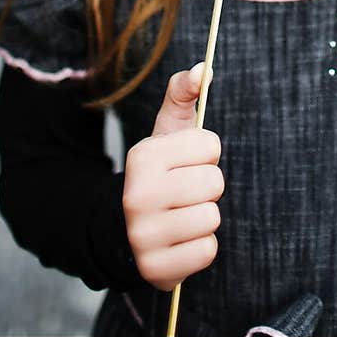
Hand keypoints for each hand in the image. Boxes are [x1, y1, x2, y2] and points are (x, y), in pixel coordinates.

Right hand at [122, 63, 223, 291]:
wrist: (123, 230)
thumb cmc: (158, 174)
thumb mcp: (165, 132)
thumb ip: (184, 93)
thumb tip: (205, 67)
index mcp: (143, 156)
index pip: (210, 144)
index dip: (205, 152)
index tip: (185, 161)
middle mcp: (138, 195)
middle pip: (214, 182)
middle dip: (207, 185)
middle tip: (185, 190)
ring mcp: (144, 235)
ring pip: (212, 217)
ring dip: (204, 216)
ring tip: (181, 214)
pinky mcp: (156, 268)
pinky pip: (207, 250)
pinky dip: (200, 246)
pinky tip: (180, 240)